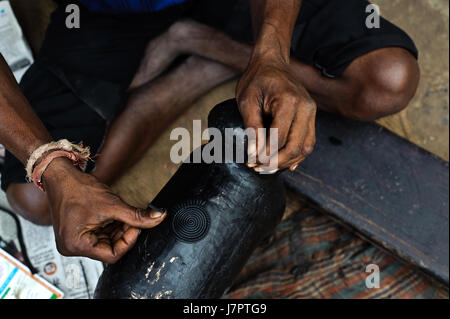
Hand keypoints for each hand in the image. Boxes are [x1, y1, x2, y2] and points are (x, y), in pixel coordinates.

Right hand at [42, 158, 165, 263]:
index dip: (128, 241)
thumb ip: (137, 216)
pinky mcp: (77, 233)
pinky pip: (100, 236)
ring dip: (118, 230)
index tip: (137, 227)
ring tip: (122, 214)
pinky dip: (111, 227)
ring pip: (106, 242)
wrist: (61, 176)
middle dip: (124, 234)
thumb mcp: (112, 204)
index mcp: (76, 245)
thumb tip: (158, 218)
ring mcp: (74, 241)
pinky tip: (114, 215)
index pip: (112, 255)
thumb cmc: (78, 188)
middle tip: (133, 220)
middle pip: (109, 249)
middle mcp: (72, 247)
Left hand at [237, 53, 316, 172]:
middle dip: (276, 162)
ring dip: (287, 162)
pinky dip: (297, 156)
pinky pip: (308, 142)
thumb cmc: (256, 79)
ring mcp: (311, 112)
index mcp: (289, 101)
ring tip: (267, 168)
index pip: (280, 137)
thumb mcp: (247, 101)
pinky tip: (284, 164)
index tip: (250, 162)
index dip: (265, 154)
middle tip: (258, 168)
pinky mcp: (311, 117)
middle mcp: (306, 107)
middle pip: (296, 146)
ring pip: (305, 148)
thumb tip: (253, 154)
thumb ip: (251, 128)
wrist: (271, 63)